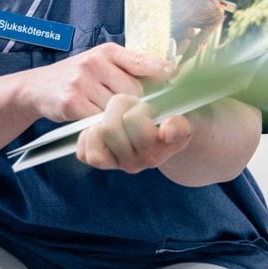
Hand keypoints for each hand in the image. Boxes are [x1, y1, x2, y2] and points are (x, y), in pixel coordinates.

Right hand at [21, 42, 171, 122]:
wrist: (37, 87)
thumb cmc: (77, 77)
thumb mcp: (100, 63)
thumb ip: (127, 69)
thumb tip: (165, 80)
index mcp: (106, 51)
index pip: (139, 60)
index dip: (159, 69)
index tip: (174, 76)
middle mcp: (94, 62)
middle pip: (133, 91)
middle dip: (136, 105)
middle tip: (134, 114)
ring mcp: (82, 81)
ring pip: (117, 108)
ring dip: (118, 118)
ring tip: (112, 118)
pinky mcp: (72, 102)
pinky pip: (99, 120)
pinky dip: (102, 125)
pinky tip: (97, 123)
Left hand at [75, 92, 192, 172]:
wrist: (166, 135)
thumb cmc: (172, 119)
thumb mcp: (183, 118)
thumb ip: (178, 124)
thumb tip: (167, 131)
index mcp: (160, 148)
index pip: (136, 122)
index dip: (140, 111)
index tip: (150, 108)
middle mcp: (140, 161)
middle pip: (110, 127)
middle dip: (118, 106)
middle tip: (132, 104)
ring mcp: (120, 164)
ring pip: (97, 136)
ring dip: (103, 119)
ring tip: (117, 115)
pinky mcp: (103, 163)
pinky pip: (83, 152)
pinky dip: (87, 135)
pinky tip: (101, 126)